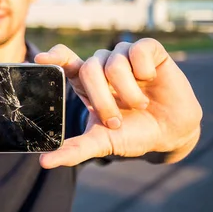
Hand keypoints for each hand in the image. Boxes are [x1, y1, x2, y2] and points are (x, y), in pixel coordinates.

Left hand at [35, 39, 202, 168]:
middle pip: (89, 69)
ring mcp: (124, 55)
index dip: (53, 57)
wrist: (170, 132)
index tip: (41, 59)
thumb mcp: (102, 142)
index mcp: (85, 81)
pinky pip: (138, 51)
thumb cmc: (132, 133)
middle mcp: (102, 64)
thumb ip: (74, 150)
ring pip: (114, 63)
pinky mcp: (148, 49)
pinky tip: (151, 81)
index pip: (63, 60)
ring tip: (141, 106)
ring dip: (128, 92)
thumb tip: (44, 162)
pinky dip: (144, 70)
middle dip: (102, 99)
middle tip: (116, 121)